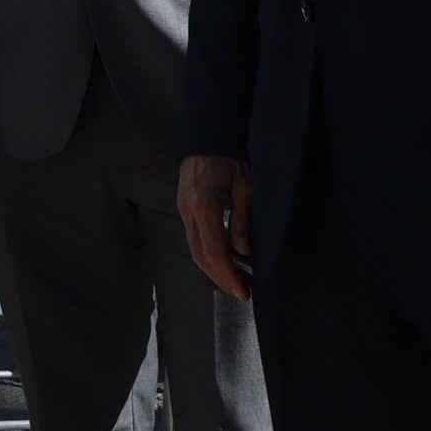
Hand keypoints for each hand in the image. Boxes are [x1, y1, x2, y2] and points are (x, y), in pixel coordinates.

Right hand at [177, 154, 255, 300]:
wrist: (208, 139)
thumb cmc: (230, 159)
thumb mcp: (245, 187)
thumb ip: (243, 220)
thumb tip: (245, 253)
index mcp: (204, 204)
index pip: (213, 251)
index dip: (228, 274)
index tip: (243, 290)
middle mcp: (189, 211)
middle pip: (201, 256)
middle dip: (222, 278)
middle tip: (244, 292)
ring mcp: (184, 211)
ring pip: (197, 250)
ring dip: (216, 269)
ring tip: (240, 281)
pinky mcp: (186, 210)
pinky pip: (197, 240)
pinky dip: (212, 255)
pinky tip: (231, 260)